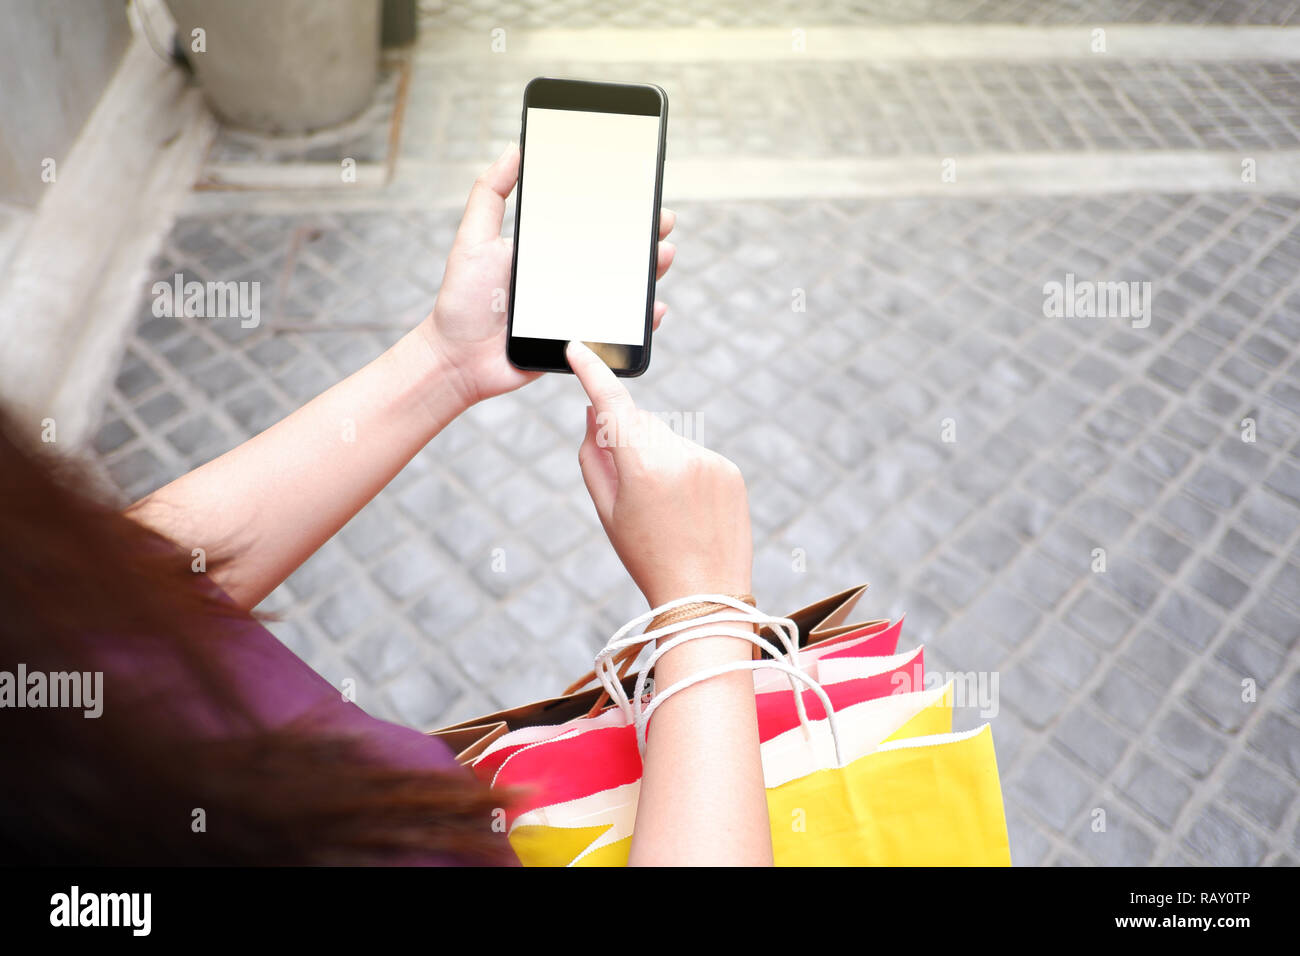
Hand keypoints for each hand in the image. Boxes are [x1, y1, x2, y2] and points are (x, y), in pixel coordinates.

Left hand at [420, 143, 677, 406]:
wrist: (457, 360)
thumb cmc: (461, 301)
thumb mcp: (472, 238)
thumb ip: (489, 194)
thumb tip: (514, 148)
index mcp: (547, 252)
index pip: (591, 226)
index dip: (619, 211)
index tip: (642, 192)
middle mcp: (566, 279)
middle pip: (617, 256)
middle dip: (646, 238)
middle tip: (662, 222)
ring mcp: (577, 310)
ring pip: (625, 291)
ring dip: (651, 274)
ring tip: (663, 257)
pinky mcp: (581, 342)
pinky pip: (618, 332)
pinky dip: (642, 323)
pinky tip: (654, 310)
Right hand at [566, 340, 751, 607]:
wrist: (705, 596)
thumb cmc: (648, 557)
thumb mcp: (608, 510)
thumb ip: (593, 456)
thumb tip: (594, 411)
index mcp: (642, 465)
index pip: (612, 403)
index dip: (593, 372)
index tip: (579, 349)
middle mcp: (679, 454)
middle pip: (640, 424)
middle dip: (627, 440)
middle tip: (633, 490)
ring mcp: (709, 460)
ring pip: (669, 439)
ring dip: (659, 458)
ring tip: (667, 509)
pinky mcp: (730, 470)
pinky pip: (695, 455)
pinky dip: (685, 472)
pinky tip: (689, 510)